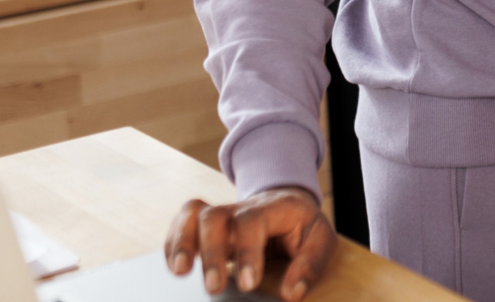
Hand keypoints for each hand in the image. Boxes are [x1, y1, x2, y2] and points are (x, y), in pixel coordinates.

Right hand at [164, 187, 334, 301]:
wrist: (290, 202)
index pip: (253, 222)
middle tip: (214, 287)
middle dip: (211, 253)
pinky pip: (183, 222)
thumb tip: (291, 293)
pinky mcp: (208, 225)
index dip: (248, 252)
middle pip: (215, 217)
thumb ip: (309, 266)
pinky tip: (175, 266)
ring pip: (193, 214)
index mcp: (274, 208)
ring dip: (182, 242)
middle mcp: (243, 207)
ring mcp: (223, 214)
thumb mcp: (321, 240)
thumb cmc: (304, 225)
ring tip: (180, 272)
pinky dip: (174, 242)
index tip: (248, 284)